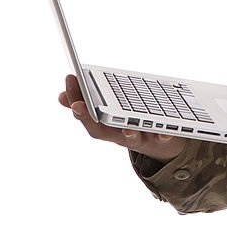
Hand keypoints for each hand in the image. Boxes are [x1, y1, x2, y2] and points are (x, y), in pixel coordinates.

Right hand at [58, 74, 187, 162]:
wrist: (161, 144)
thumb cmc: (130, 124)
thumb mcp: (109, 115)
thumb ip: (88, 105)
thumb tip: (61, 96)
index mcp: (107, 127)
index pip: (86, 117)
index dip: (74, 104)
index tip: (68, 82)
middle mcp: (119, 136)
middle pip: (101, 131)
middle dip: (87, 118)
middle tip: (77, 105)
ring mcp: (139, 138)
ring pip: (131, 139)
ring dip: (129, 134)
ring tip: (128, 128)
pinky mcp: (159, 139)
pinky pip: (161, 139)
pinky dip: (163, 135)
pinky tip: (165, 130)